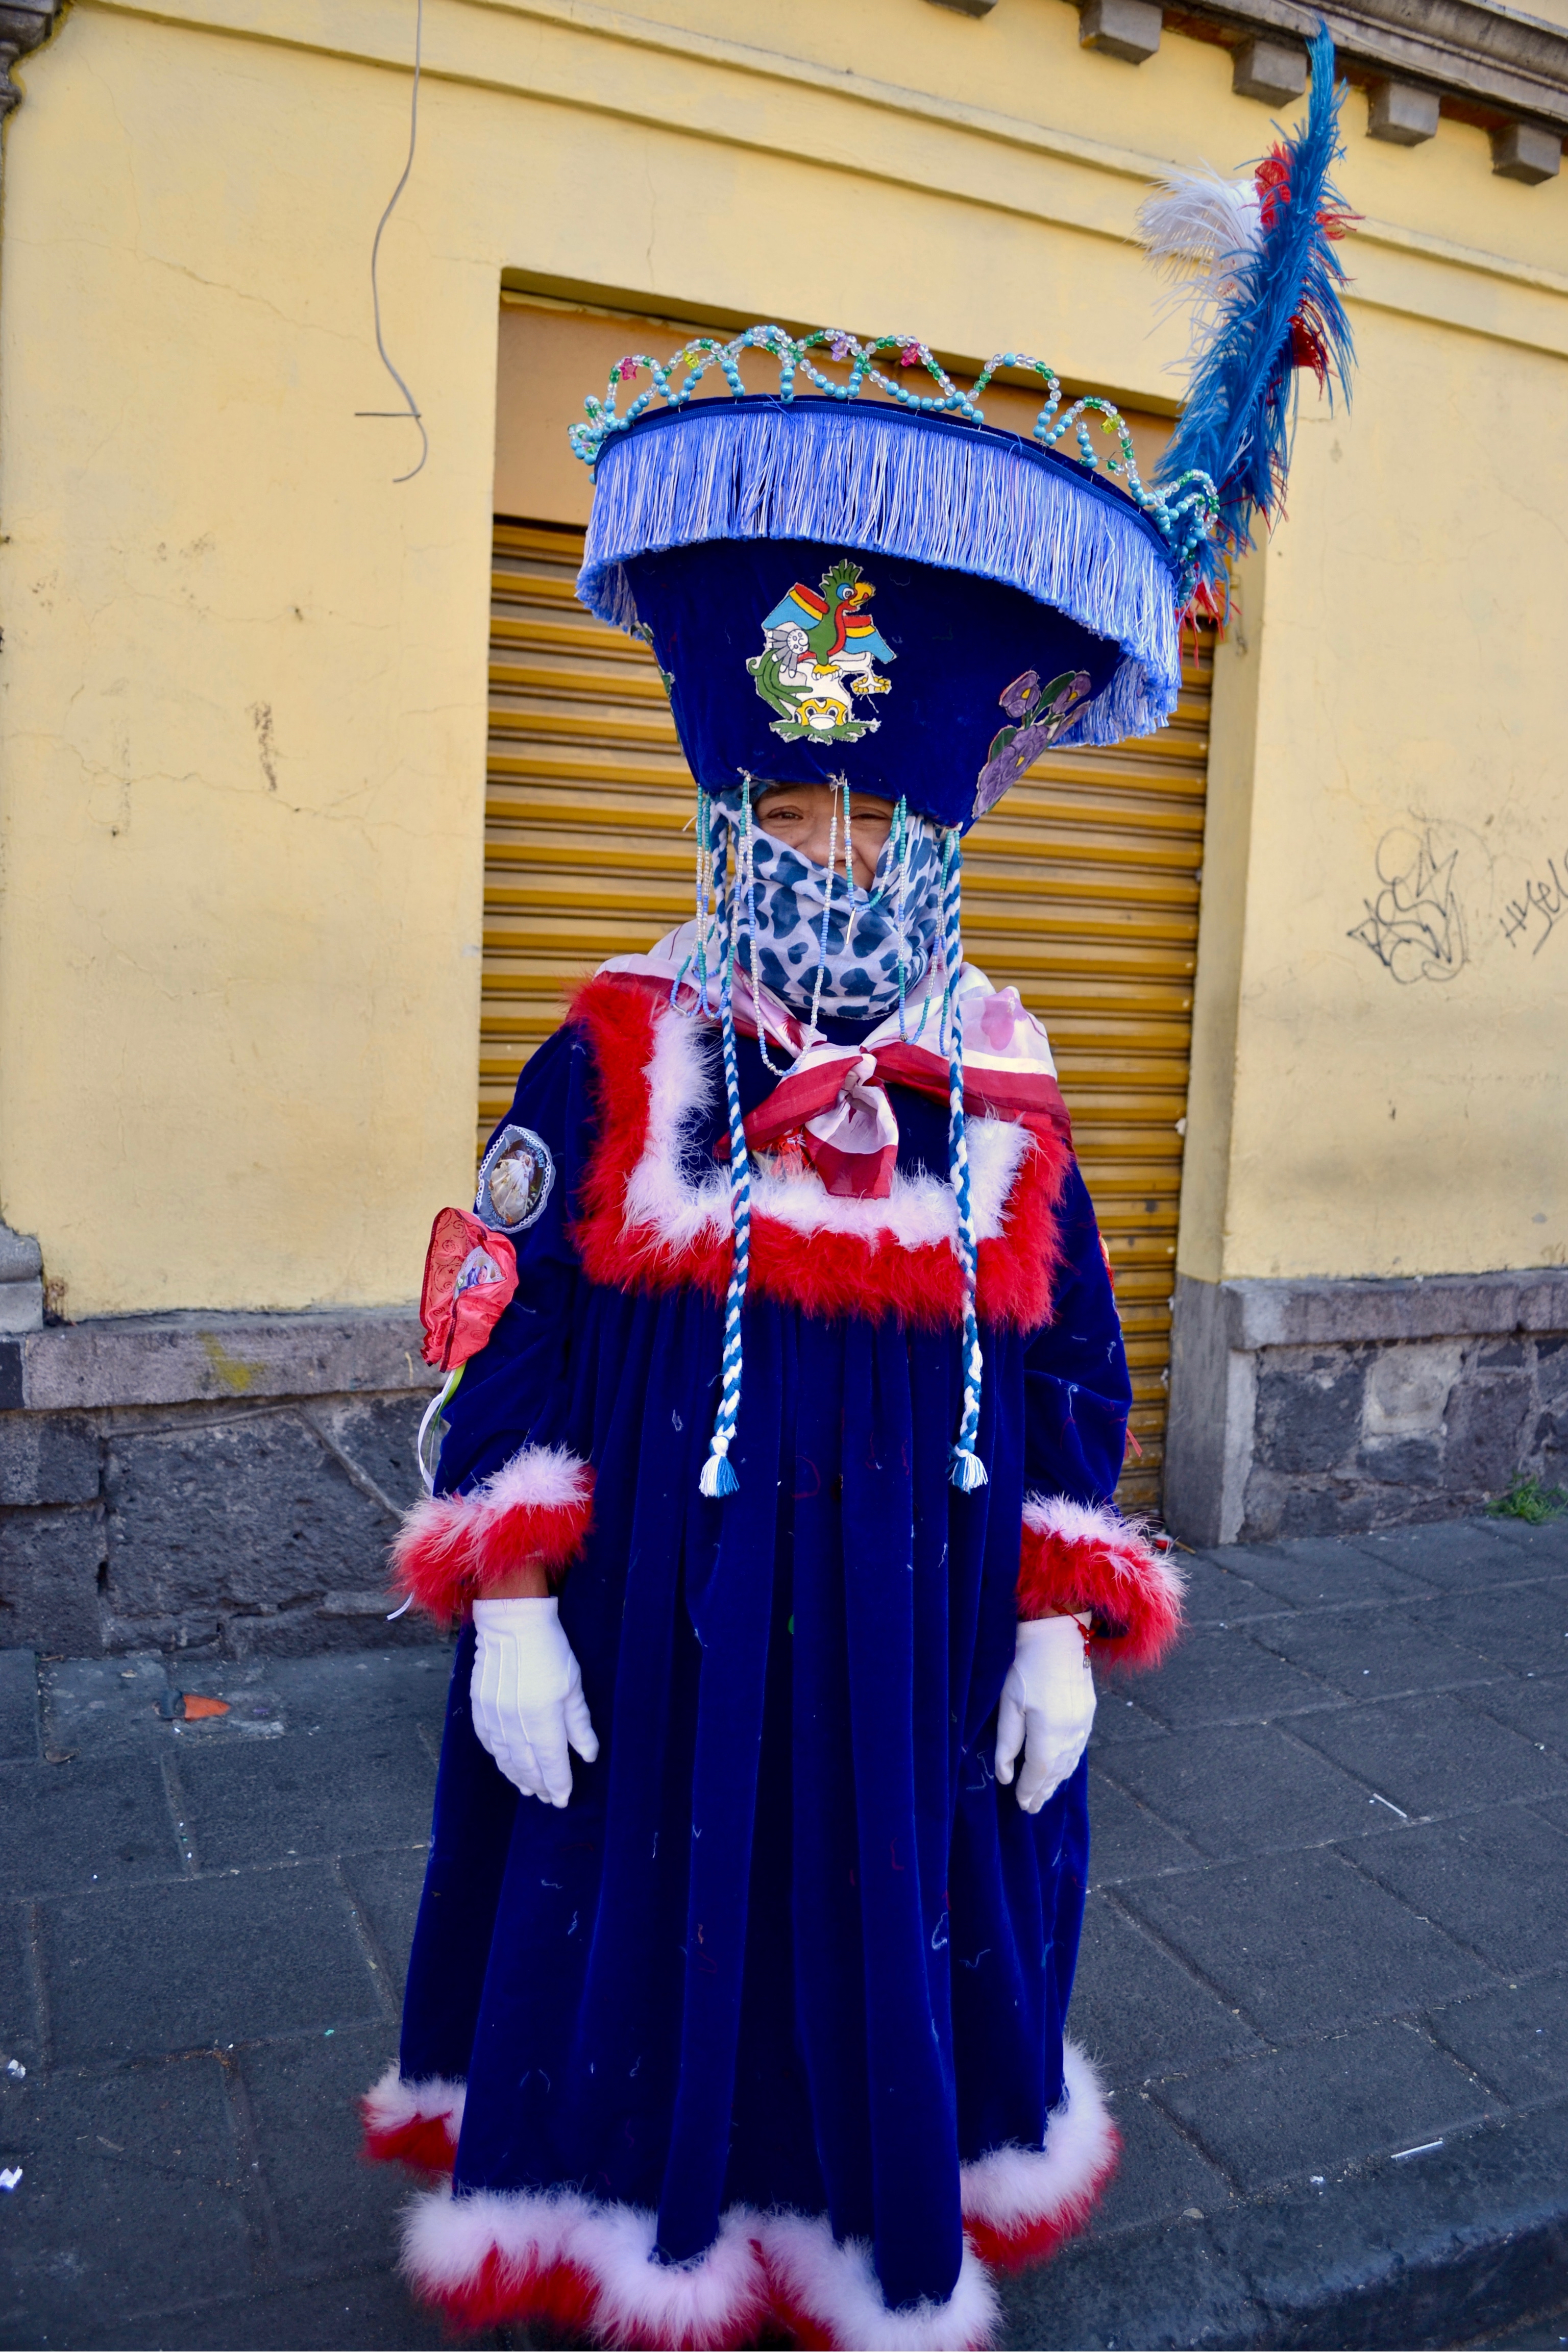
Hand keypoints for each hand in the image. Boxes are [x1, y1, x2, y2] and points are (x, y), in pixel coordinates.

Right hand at [470, 1596, 598, 1805]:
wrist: (511, 1622)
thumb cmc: (549, 1649)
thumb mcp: (573, 1684)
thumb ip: (579, 1724)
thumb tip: (588, 1756)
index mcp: (542, 1716)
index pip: (550, 1762)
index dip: (557, 1783)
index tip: (562, 1800)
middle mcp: (514, 1722)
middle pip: (526, 1765)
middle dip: (538, 1784)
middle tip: (547, 1798)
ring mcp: (493, 1715)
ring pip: (505, 1758)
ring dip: (517, 1776)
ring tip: (528, 1788)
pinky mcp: (479, 1706)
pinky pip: (487, 1742)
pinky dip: (498, 1757)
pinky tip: (506, 1763)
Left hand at [995, 1614, 1095, 1813]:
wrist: (1059, 1634)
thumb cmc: (1026, 1665)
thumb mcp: (1008, 1703)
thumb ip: (1007, 1743)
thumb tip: (1005, 1777)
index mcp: (1049, 1733)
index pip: (1039, 1772)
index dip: (1030, 1790)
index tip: (1021, 1805)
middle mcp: (1071, 1733)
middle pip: (1056, 1771)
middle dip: (1043, 1791)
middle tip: (1032, 1808)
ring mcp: (1083, 1723)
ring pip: (1070, 1762)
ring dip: (1057, 1780)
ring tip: (1045, 1794)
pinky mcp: (1087, 1712)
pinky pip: (1078, 1748)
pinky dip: (1068, 1763)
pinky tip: (1062, 1768)